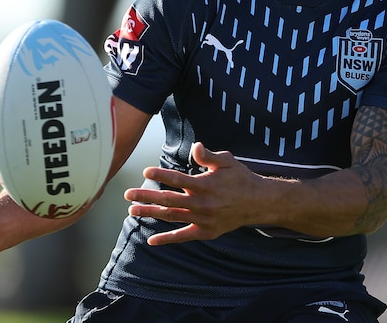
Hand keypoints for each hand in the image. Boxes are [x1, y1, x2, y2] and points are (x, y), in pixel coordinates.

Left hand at [124, 142, 262, 244]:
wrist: (258, 203)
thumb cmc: (240, 178)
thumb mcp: (227, 161)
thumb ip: (208, 155)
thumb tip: (195, 146)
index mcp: (205, 185)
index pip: (177, 179)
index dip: (161, 175)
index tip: (145, 172)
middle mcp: (202, 203)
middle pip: (168, 200)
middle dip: (146, 197)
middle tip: (127, 194)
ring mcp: (203, 219)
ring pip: (171, 216)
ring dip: (150, 214)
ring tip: (132, 210)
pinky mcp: (206, 232)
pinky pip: (183, 236)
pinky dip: (167, 239)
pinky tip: (151, 240)